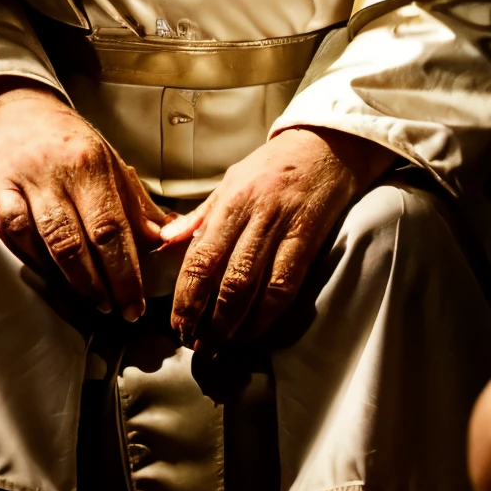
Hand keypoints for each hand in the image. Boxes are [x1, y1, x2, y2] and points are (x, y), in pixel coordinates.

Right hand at [0, 82, 168, 322]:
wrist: (17, 105)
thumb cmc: (68, 139)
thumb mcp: (109, 161)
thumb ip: (134, 203)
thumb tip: (166, 238)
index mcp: (94, 164)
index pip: (115, 227)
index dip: (127, 272)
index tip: (137, 303)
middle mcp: (62, 171)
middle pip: (85, 239)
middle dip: (106, 284)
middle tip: (120, 312)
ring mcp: (27, 179)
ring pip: (50, 240)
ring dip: (74, 280)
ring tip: (93, 302)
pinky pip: (15, 230)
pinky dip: (32, 258)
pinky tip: (49, 277)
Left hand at [159, 127, 392, 349]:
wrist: (326, 146)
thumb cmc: (273, 166)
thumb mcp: (231, 181)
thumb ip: (200, 215)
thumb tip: (164, 239)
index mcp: (230, 201)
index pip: (200, 255)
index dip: (186, 294)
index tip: (176, 322)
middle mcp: (254, 215)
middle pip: (225, 276)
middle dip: (205, 316)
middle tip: (194, 343)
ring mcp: (283, 227)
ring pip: (253, 285)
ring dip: (233, 322)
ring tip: (219, 344)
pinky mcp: (309, 239)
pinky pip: (286, 284)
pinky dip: (268, 313)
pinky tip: (254, 330)